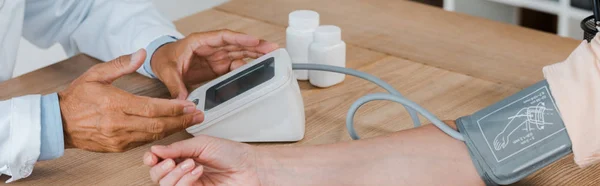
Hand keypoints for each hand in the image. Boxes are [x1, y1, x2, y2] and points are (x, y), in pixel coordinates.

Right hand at [58, 49, 204, 151]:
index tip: (190, 105)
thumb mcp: (96, 74)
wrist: (58, 123)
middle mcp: (118, 124)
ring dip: (174, 129)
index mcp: (114, 105)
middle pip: (157, 125)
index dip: (174, 108)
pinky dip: (159, 136)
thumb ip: (121, 64)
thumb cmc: (76, 98)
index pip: (152, 108)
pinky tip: (170, 129)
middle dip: (181, 120)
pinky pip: (144, 142)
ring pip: (153, 136)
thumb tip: (141, 53)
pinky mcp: (118, 148)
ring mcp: (118, 139)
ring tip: (190, 122)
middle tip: (198, 115)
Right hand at [143, 135, 262, 185]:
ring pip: (166, 185)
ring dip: (176, 173)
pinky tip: (197, 171)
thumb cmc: (232, 153)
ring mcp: (190, 184)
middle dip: (161, 168)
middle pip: (157, 176)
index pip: (158, 161)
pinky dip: (185, 180)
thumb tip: (156, 149)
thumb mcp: (203, 143)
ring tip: (192, 164)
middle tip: (173, 161)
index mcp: (183, 156)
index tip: (152, 156)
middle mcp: (183, 171)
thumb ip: (179, 147)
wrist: (250, 167)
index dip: (151, 159)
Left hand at [150, 29, 279, 98]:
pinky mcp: (217, 67)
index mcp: (199, 42)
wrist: (159, 61)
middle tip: (273, 49)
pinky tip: (257, 71)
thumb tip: (183, 100)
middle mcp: (211, 47)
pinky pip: (234, 66)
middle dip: (255, 46)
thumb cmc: (163, 58)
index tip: (254, 42)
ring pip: (239, 53)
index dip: (240, 39)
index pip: (223, 37)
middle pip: (237, 44)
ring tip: (271, 58)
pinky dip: (246, 68)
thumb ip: (175, 84)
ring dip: (255, 55)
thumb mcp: (167, 70)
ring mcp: (216, 57)